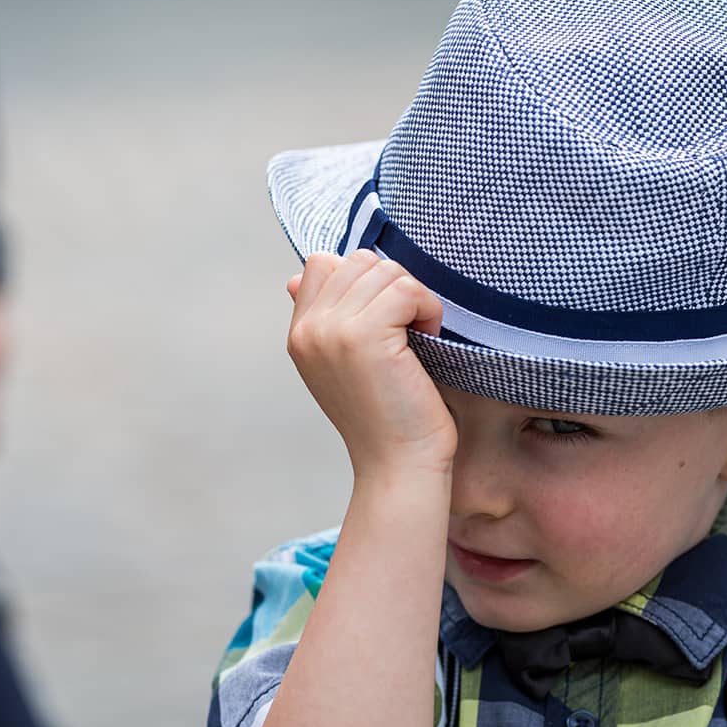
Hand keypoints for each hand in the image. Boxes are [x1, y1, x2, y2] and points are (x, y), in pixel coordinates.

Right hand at [286, 251, 456, 478]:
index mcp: (300, 335)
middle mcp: (308, 330)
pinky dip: (427, 308)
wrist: (400, 465)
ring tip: (418, 336)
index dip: (365, 280)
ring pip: (385, 271)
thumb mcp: (347, 364)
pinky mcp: (364, 336)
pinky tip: (428, 338)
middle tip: (410, 329)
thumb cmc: (388, 418)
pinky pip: (406, 288)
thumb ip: (330, 319)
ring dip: (414, 298)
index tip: (387, 320)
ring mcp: (332, 331)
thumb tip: (298, 276)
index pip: (322, 263)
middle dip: (394, 286)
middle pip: (358, 261)